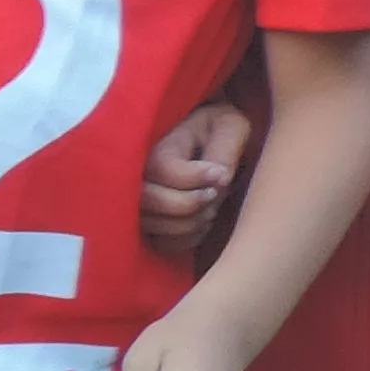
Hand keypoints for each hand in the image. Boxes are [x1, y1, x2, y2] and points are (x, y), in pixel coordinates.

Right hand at [142, 103, 254, 253]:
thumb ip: (225, 148)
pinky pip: (161, 243)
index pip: (162, 169)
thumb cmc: (221, 132)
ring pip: (152, 225)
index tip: (220, 174)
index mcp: (157, 145)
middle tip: (215, 193)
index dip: (194, 177)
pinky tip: (203, 221)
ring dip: (191, 223)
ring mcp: (139, 202)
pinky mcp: (149, 224)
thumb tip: (218, 180)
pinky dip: (188, 238)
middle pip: (147, 200)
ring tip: (212, 206)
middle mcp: (138, 175)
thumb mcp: (231, 127)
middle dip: (190, 204)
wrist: (213, 146)